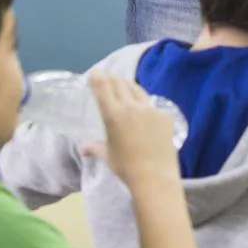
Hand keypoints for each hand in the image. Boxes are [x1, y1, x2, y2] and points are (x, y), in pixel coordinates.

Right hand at [81, 72, 180, 188]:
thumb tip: (83, 148)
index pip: (103, 88)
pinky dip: (145, 106)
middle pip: (120, 84)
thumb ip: (95, 147)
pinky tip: (145, 111)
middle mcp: (131, 106)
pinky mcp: (165, 115)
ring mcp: (150, 109)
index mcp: (113, 114)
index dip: (98, 77)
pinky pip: (153, 106)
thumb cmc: (126, 167)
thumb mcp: (108, 156)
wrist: (155, 175)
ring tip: (125, 85)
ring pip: (138, 90)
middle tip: (109, 76)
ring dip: (129, 86)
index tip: (95, 72)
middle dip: (113, 78)